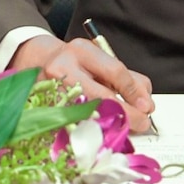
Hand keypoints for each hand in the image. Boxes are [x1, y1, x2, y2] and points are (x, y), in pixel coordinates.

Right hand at [12, 35, 155, 132]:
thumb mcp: (99, 60)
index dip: (134, 93)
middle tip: (141, 123)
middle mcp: (63, 68)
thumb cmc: (73, 62)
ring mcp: (50, 90)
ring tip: (121, 128)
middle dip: (126, 114)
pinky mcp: (44, 109)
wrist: (36, 61)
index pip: (115, 72)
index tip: (146, 107)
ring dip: (110, 125)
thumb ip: (127, 79)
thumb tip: (146, 104)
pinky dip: (91, 130)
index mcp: (82, 51)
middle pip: (101, 97)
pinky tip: (100, 132)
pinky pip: (73, 124)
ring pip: (87, 115)